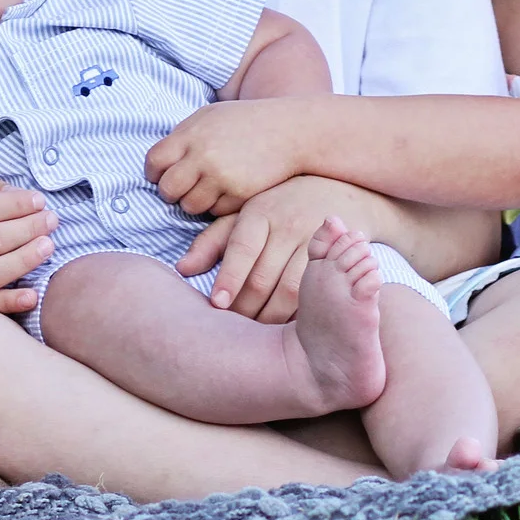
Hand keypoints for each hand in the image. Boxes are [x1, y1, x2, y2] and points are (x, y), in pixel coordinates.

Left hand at [146, 99, 309, 215]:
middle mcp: (203, 157)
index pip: (154, 162)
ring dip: (194, 201)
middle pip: (167, 189)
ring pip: (190, 205)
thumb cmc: (246, 122)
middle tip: (181, 189)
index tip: (161, 175)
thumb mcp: (209, 117)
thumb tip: (158, 163)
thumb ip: (182, 137)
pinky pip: (215, 211)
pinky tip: (227, 191)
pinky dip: (217, 205)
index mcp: (191, 135)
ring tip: (206, 189)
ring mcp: (221, 177)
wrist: (289, 130)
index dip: (154, 172)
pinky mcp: (239, 195)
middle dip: (171, 192)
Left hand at [175, 176, 364, 321]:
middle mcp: (288, 226)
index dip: (229, 278)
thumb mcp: (244, 215)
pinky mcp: (336, 260)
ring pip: (290, 291)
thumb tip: (183, 269)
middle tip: (230, 329)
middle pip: (263, 277)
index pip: (242, 248)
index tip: (217, 303)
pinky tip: (284, 327)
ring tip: (254, 334)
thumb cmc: (278, 207)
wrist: (336, 185)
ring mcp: (315, 243)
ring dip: (270, 318)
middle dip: (244, 308)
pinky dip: (297, 315)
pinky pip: (315, 295)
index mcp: (259, 212)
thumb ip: (213, 242)